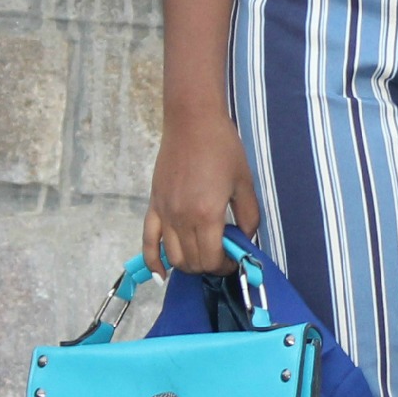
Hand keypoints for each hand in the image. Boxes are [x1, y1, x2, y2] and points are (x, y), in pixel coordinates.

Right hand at [142, 108, 259, 276]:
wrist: (193, 121)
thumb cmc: (222, 148)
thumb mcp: (244, 183)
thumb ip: (249, 216)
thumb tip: (246, 240)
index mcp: (207, 215)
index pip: (212, 259)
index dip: (224, 267)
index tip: (233, 261)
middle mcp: (182, 218)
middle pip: (193, 262)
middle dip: (209, 267)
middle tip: (221, 258)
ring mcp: (165, 213)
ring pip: (173, 258)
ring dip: (188, 265)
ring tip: (201, 258)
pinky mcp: (154, 206)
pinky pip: (148, 241)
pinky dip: (153, 262)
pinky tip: (161, 275)